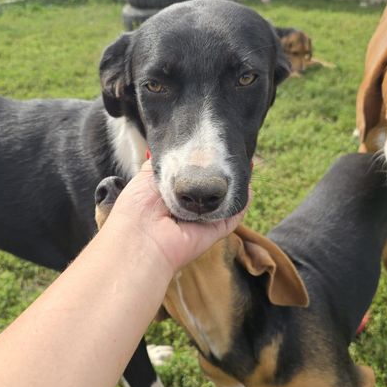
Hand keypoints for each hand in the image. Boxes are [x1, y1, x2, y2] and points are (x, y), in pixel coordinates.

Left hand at [102, 161, 249, 274]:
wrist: (141, 237)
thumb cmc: (137, 207)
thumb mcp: (147, 175)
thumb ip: (165, 162)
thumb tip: (180, 150)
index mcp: (171, 197)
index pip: (192, 179)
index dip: (204, 165)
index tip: (215, 148)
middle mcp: (188, 209)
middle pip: (210, 189)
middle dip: (222, 173)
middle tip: (233, 155)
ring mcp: (203, 221)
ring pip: (224, 202)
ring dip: (235, 185)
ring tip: (244, 165)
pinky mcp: (215, 231)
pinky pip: (233, 216)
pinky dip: (243, 203)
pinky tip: (248, 187)